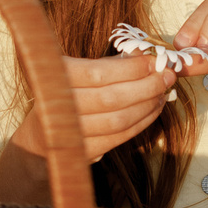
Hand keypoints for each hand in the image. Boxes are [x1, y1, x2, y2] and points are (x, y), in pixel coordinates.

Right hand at [7, 52, 175, 164]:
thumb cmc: (64, 94)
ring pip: (119, 120)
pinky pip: (120, 137)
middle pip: (113, 98)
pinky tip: (153, 110)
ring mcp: (70, 132)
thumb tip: (145, 55)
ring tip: (163, 93)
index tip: (154, 61)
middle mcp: (59, 106)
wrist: (40, 136)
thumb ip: (108, 64)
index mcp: (55, 78)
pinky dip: (142, 123)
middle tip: (167, 76)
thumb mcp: (76, 72)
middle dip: (147, 86)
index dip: (131, 69)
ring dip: (148, 106)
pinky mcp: (82, 152)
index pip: (99, 73)